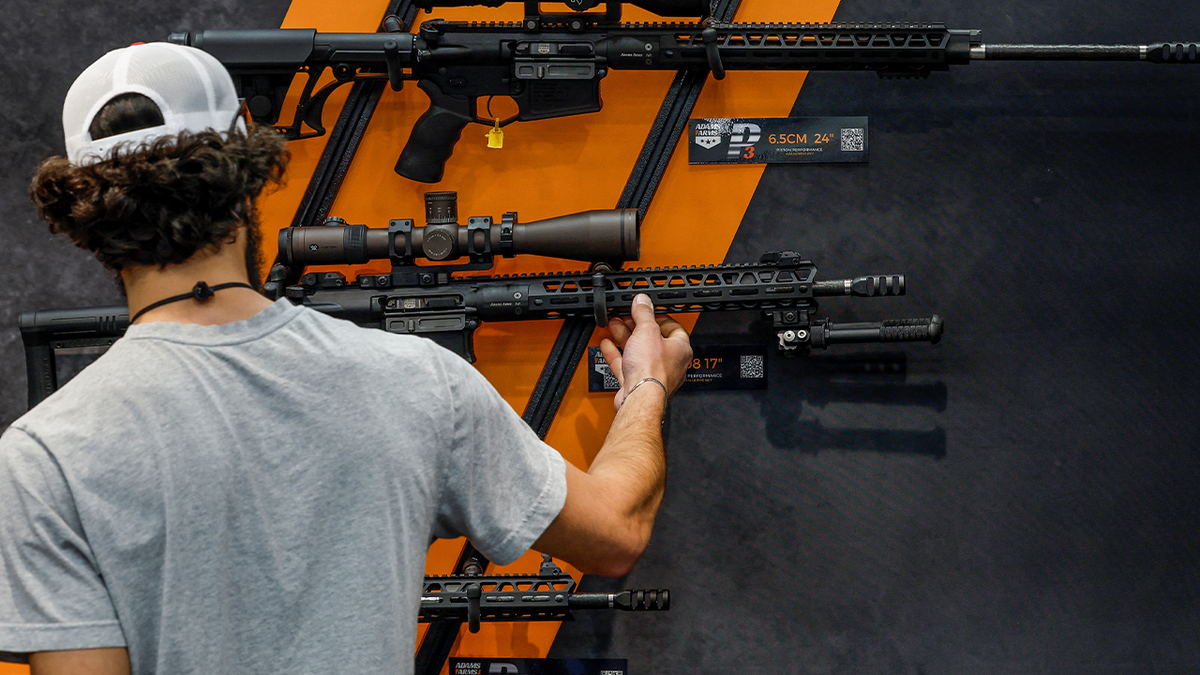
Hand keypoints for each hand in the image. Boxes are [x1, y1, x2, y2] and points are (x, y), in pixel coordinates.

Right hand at [599, 294, 692, 410]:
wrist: (639, 397)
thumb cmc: (652, 370)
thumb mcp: (647, 331)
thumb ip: (644, 313)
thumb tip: (643, 301)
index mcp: (680, 349)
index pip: (672, 327)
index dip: (658, 317)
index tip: (645, 310)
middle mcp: (669, 363)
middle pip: (652, 339)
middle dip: (636, 326)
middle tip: (625, 317)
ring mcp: (653, 374)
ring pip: (638, 351)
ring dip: (625, 337)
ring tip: (614, 325)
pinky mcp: (637, 382)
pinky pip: (626, 364)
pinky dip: (616, 353)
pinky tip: (608, 344)